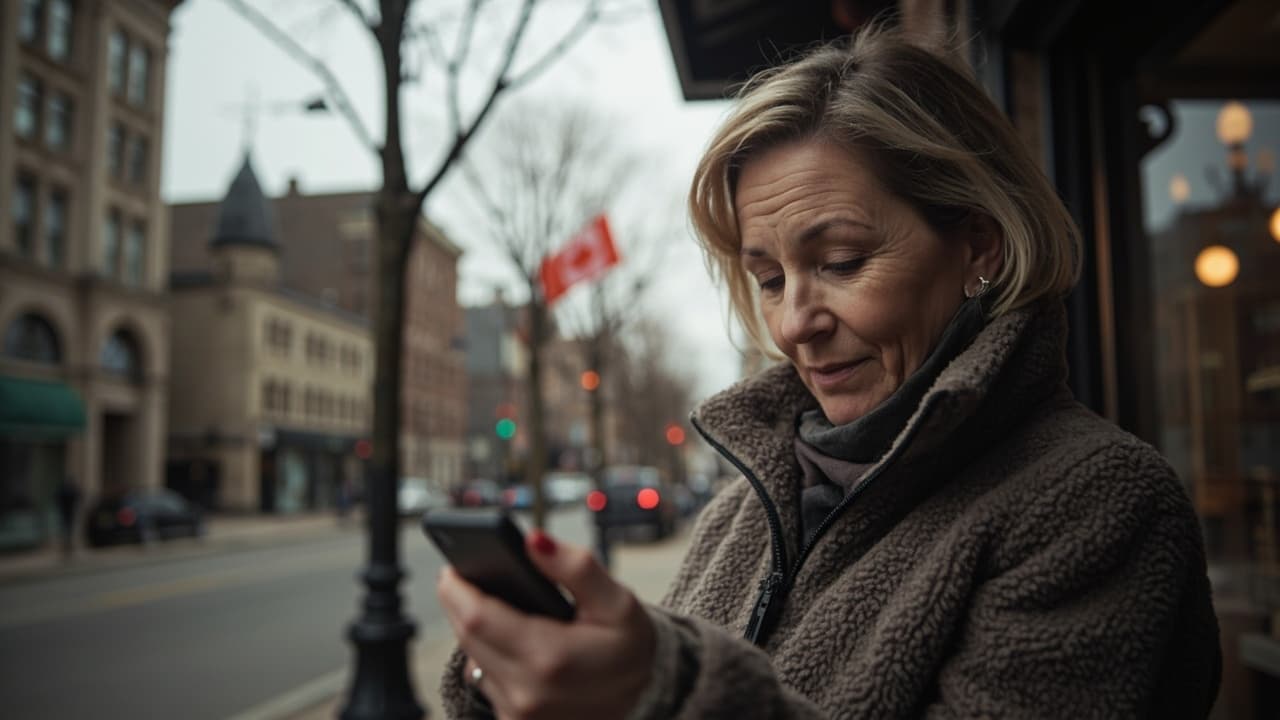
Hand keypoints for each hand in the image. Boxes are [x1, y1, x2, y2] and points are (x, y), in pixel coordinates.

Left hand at [437, 529, 655, 719]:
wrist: (650, 700)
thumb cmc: (632, 648)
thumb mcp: (617, 600)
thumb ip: (575, 567)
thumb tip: (532, 540)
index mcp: (550, 659)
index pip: (476, 618)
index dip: (457, 589)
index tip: (452, 566)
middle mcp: (527, 694)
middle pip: (468, 637)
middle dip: (460, 603)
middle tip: (463, 575)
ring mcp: (519, 715)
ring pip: (474, 660)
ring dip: (476, 630)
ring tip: (491, 603)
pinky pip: (486, 681)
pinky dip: (490, 656)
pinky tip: (509, 638)